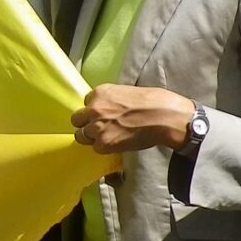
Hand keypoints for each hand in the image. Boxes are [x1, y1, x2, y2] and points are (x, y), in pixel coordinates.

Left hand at [72, 84, 193, 154]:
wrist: (164, 117)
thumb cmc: (153, 102)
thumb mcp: (127, 92)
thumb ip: (112, 100)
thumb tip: (111, 109)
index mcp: (100, 93)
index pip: (86, 102)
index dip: (94, 110)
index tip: (103, 114)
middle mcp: (94, 109)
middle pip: (77, 119)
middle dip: (86, 124)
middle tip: (99, 128)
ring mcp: (97, 127)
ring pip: (81, 136)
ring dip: (92, 137)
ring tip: (108, 138)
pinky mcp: (103, 143)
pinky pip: (95, 148)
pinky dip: (104, 148)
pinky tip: (116, 144)